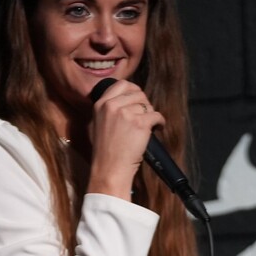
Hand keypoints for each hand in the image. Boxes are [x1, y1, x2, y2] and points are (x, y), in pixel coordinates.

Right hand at [88, 80, 164, 201]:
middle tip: (144, 116)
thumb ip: (106, 110)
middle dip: (144, 103)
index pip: (122, 84)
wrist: (109, 170)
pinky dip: (160, 122)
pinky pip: (157, 115)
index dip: (134, 90)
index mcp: (100, 104)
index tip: (138, 98)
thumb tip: (121, 101)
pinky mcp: (140, 124)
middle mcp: (112, 106)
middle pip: (138, 93)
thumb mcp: (96, 125)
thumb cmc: (104, 153)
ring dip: (151, 115)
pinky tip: (157, 128)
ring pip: (147, 105)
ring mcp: (126, 114)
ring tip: (148, 126)